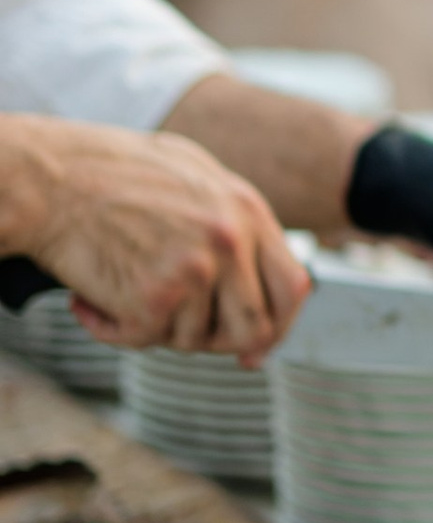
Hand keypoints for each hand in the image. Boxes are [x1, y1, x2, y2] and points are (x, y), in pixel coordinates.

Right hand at [0, 116, 308, 360]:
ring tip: (120, 289)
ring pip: (193, 341)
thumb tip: (256, 274)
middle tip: (171, 326)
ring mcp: (196, 270)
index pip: (292, 287)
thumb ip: (233, 220)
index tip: (255, 351)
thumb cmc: (112, 172)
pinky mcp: (156, 297)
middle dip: (214, 341)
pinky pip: (142, 341)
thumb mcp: (194, 176)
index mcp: (246, 210)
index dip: (278, 327)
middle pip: (252, 329)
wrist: (50, 177)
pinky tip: (90, 300)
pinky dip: (110, 330)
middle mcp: (231, 241)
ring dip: (154, 328)